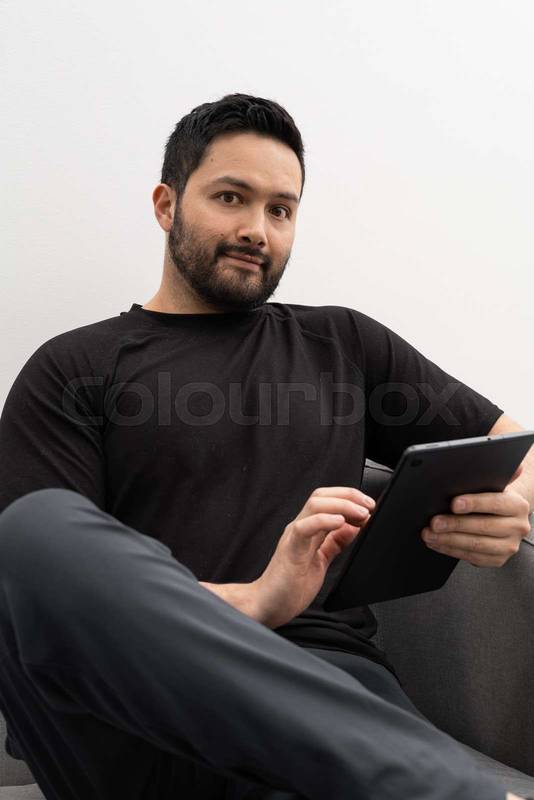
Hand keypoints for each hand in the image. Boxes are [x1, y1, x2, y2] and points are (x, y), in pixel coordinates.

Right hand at [253, 487, 374, 628]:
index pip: (326, 499)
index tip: (369, 506)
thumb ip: (335, 542)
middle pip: (321, 496)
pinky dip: (324, 521)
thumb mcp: (321, 560)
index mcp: (307, 529)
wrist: (268, 606)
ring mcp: (294, 536)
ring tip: (361, 514)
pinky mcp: (290, 550)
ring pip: (315, 505)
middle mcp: (299, 528)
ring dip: (342, 505)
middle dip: (348, 495)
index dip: (349, 497)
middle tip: (369, 505)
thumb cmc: (289, 586)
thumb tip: (354, 527)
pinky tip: (340, 522)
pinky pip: (304, 527)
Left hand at [421, 464, 530, 566]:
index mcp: (518, 505)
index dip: (474, 503)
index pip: (495, 503)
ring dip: (448, 540)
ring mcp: (509, 546)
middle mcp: (518, 527)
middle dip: (455, 524)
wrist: (505, 517)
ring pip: (476, 545)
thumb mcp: (495, 484)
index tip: (454, 503)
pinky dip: (450, 550)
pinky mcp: (497, 560)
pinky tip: (437, 543)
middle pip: (483, 526)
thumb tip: (498, 448)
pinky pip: (471, 557)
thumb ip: (494, 471)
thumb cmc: (493, 497)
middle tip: (434, 522)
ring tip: (429, 534)